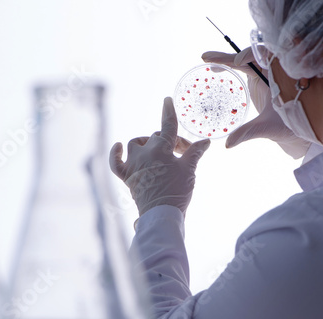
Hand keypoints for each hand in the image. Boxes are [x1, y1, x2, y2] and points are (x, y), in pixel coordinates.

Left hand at [109, 97, 210, 215]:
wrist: (161, 215)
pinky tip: (118, 146)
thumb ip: (195, 152)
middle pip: (157, 137)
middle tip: (183, 153)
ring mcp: (133, 165)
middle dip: (171, 141)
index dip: (168, 111)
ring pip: (136, 144)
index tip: (167, 99)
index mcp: (161, 149)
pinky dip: (116, 153)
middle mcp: (144, 153)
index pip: (167, 125)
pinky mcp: (127, 177)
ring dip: (146, 143)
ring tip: (159, 151)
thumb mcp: (189, 170)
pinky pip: (116, 162)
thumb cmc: (177, 192)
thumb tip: (206, 141)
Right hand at [202, 48, 310, 158]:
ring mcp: (265, 75)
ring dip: (226, 59)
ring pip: (245, 60)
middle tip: (207, 58)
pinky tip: (215, 68)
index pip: (266, 56)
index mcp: (281, 76)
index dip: (250, 55)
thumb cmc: (289, 128)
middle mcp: (273, 71)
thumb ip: (248, 133)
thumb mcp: (268, 128)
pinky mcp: (259, 80)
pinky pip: (243, 68)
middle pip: (250, 56)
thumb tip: (228, 143)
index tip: (238, 62)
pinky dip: (229, 66)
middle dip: (229, 56)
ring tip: (207, 59)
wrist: (294, 131)